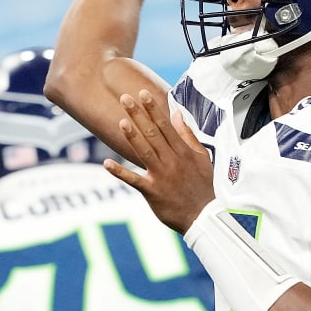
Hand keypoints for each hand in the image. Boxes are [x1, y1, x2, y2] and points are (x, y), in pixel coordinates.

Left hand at [103, 89, 215, 232]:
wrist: (204, 216)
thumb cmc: (203, 186)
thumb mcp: (202, 157)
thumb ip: (188, 135)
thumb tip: (177, 114)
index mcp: (183, 152)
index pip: (166, 126)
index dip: (153, 109)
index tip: (143, 94)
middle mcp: (171, 161)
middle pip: (153, 134)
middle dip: (139, 115)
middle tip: (125, 98)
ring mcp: (161, 176)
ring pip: (144, 152)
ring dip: (132, 137)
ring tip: (121, 121)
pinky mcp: (152, 192)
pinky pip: (134, 180)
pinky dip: (120, 172)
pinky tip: (107, 163)